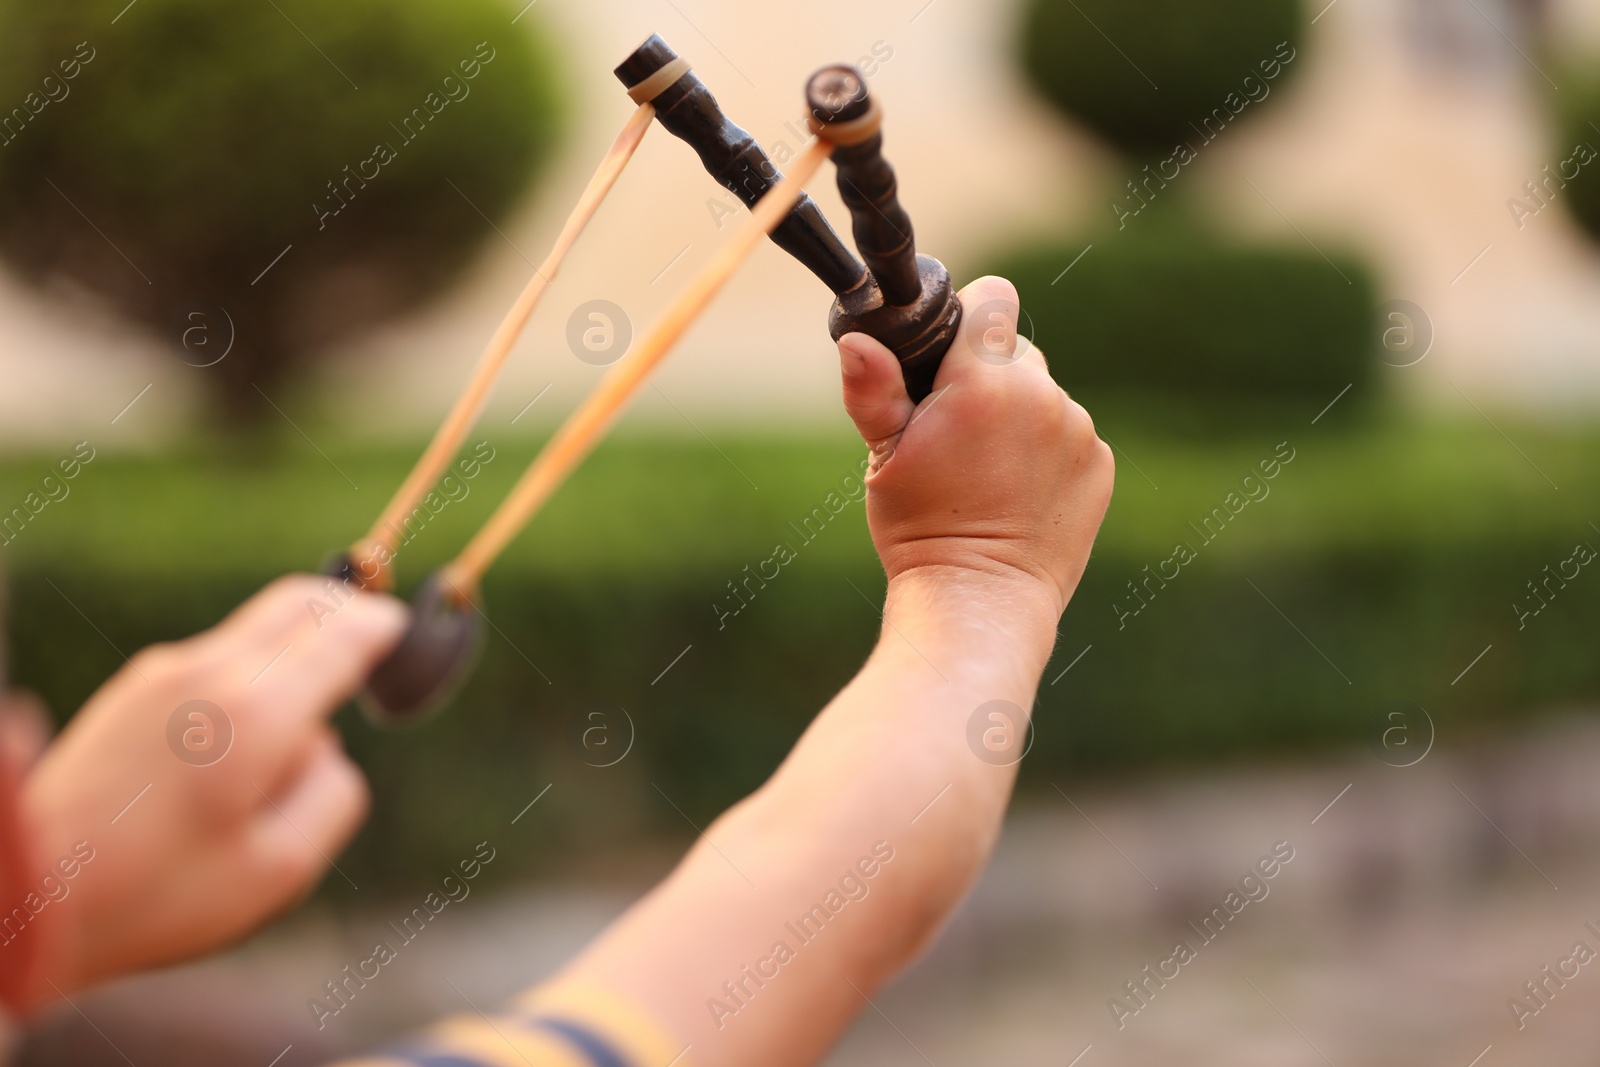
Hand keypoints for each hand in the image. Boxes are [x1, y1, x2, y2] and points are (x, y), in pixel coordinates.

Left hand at [15, 575, 403, 1008]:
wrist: (30, 889)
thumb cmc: (156, 891)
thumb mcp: (279, 869)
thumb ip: (334, 796)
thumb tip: (328, 748)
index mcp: (258, 712)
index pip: (343, 634)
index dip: (383, 628)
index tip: (402, 631)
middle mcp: (212, 671)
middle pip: (299, 601)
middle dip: (345, 609)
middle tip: (372, 634)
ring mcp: (165, 672)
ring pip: (256, 628)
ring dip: (295, 647)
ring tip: (302, 717)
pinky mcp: (134, 689)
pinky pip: (216, 657)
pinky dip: (251, 670)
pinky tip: (242, 737)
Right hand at [837, 275, 1113, 617]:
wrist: (980, 600)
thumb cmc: (919, 528)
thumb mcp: (884, 457)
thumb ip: (872, 389)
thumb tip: (857, 339)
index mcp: (984, 383)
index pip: (992, 298)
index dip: (967, 317)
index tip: (946, 355)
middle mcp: (1041, 396)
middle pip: (1014, 349)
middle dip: (986, 375)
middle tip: (955, 430)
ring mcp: (1077, 430)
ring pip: (1042, 393)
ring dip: (1017, 414)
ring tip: (985, 469)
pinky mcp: (1098, 462)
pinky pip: (1068, 432)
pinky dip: (1044, 449)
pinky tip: (1016, 490)